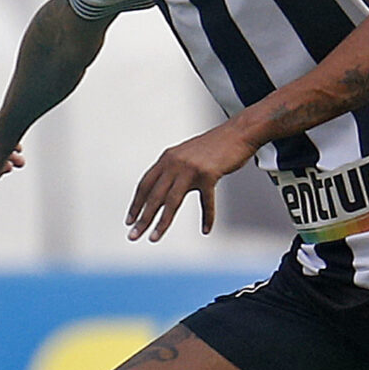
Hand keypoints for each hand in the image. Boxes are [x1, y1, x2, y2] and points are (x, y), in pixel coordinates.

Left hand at [127, 126, 254, 242]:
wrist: (239, 132)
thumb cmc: (215, 145)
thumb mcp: (186, 154)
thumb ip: (173, 169)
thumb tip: (162, 188)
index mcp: (167, 158)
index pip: (145, 184)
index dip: (136, 203)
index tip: (130, 220)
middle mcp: (175, 163)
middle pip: (154, 196)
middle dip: (142, 218)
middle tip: (133, 235)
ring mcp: (191, 169)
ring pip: (172, 201)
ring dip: (162, 222)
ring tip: (154, 237)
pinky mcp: (209, 174)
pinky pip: (206, 201)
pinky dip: (207, 217)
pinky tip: (205, 229)